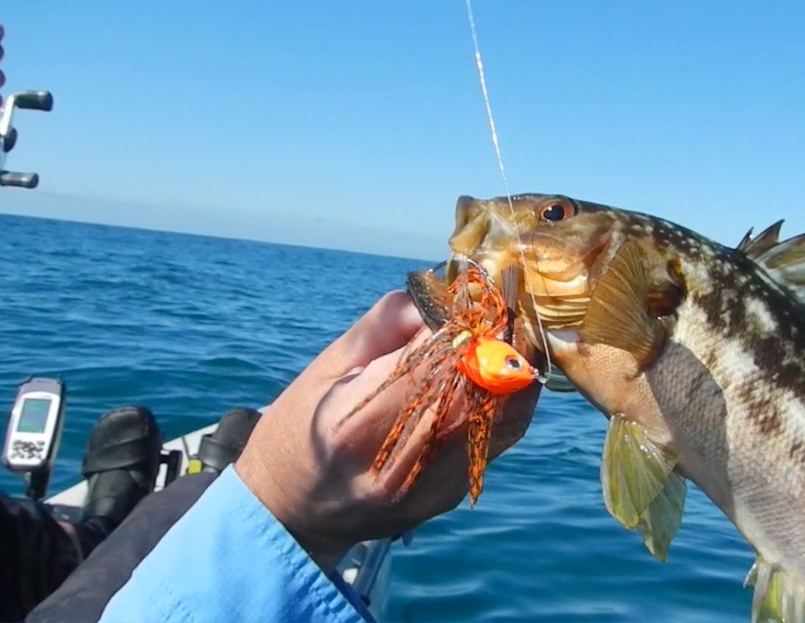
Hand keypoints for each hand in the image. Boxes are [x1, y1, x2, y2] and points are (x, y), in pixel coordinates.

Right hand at [234, 290, 540, 570]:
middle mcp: (399, 462)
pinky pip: (500, 437)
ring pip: (504, 414)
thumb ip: (388, 324)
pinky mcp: (451, 495)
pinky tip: (503, 370)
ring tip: (512, 331)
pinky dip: (508, 398)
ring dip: (514, 367)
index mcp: (356, 422)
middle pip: (478, 388)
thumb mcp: (327, 366)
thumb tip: (448, 295)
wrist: (290, 512)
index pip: (434, 359)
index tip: (480, 292)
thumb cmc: (299, 427)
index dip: (466, 320)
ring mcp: (430, 487)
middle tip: (509, 304)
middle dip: (500, 340)